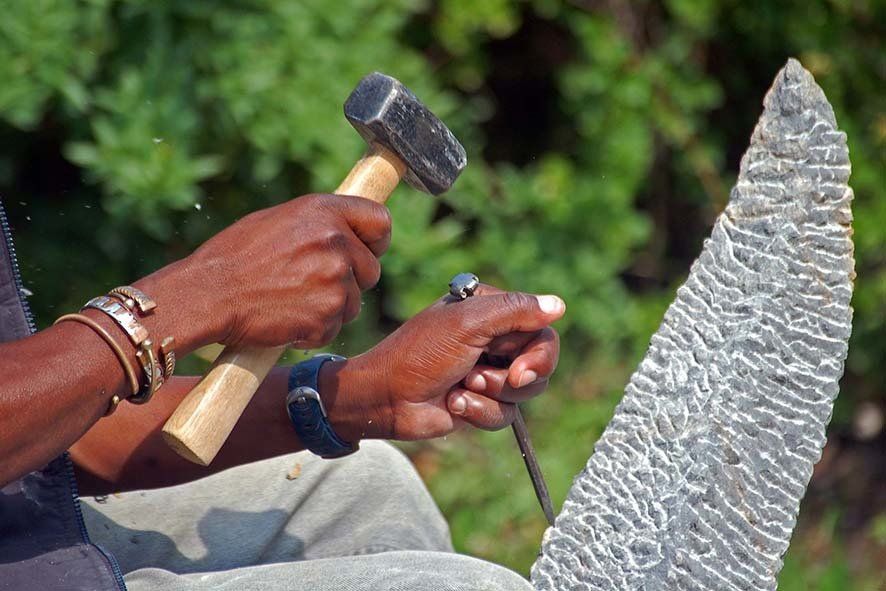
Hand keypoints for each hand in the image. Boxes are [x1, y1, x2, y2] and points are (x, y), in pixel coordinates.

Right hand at [174, 194, 390, 348]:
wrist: (207, 295)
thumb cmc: (233, 258)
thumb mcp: (279, 221)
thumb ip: (319, 225)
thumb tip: (348, 232)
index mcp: (323, 211)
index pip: (380, 221)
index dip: (376, 241)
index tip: (369, 252)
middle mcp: (336, 241)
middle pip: (371, 270)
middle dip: (350, 282)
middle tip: (313, 287)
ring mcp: (334, 279)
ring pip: (353, 303)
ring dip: (330, 309)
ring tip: (290, 302)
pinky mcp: (327, 315)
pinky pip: (334, 328)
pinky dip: (314, 331)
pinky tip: (285, 319)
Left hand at [322, 285, 563, 441]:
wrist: (386, 398)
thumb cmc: (420, 354)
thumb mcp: (467, 324)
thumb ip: (515, 311)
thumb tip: (559, 305)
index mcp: (491, 310)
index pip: (539, 327)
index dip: (538, 352)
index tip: (522, 369)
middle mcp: (493, 338)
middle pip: (540, 361)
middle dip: (517, 378)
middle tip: (497, 380)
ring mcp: (488, 370)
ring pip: (526, 392)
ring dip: (493, 394)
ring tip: (463, 386)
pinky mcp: (481, 401)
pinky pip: (505, 414)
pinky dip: (480, 411)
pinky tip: (454, 403)